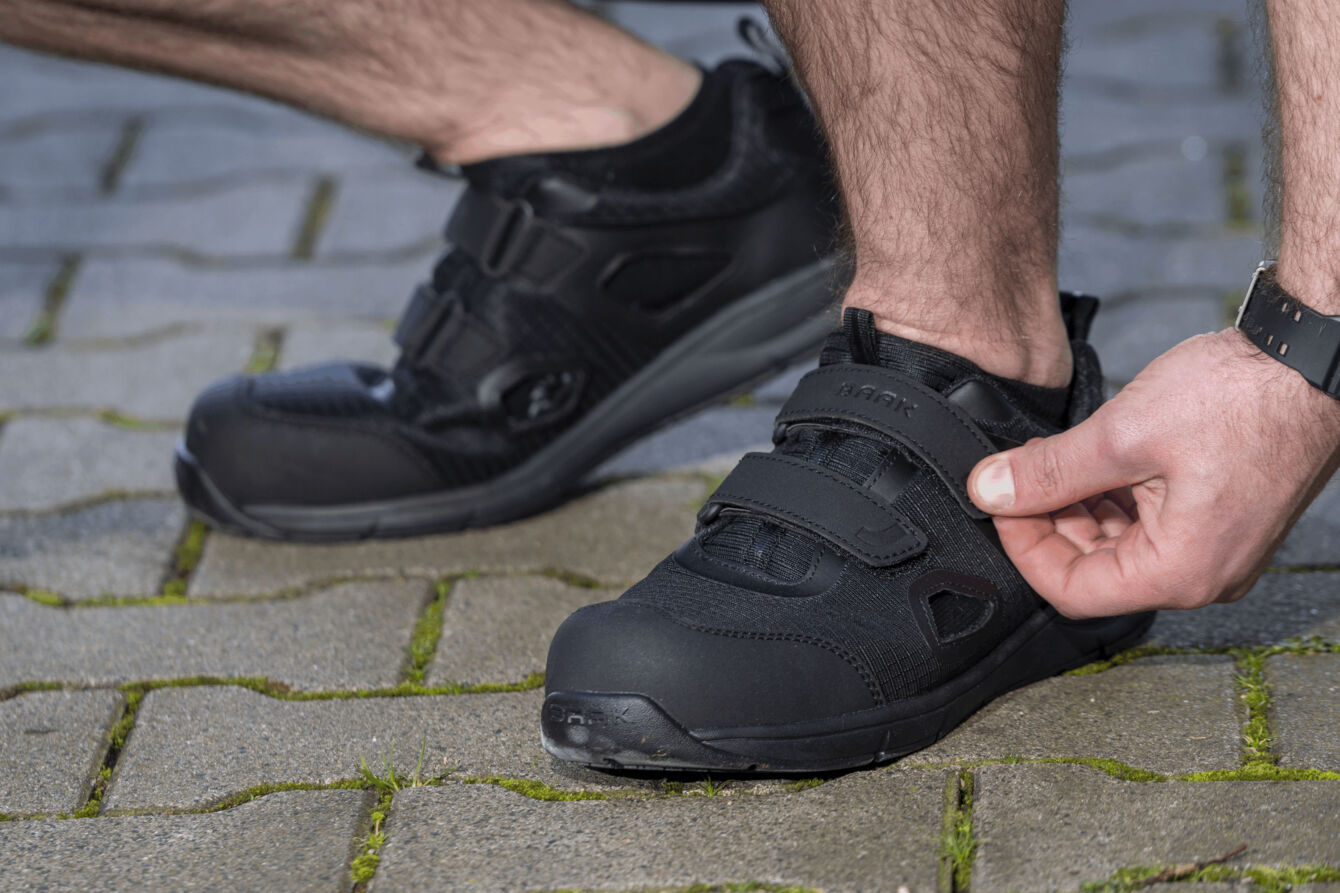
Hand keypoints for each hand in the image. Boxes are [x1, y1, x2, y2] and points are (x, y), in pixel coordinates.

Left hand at [966, 329, 1339, 618]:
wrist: (1310, 358)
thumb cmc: (1239, 398)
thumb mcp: (1122, 435)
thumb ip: (1048, 471)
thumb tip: (986, 490)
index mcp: (1179, 572)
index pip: (1071, 590)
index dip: (1022, 548)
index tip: (998, 503)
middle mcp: (1202, 575)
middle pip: (1094, 570)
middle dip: (1048, 523)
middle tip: (1017, 475)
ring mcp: (1214, 550)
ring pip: (1119, 546)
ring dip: (1077, 507)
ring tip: (1053, 458)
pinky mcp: (1218, 520)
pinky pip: (1150, 526)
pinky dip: (1113, 498)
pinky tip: (1092, 459)